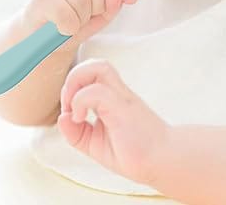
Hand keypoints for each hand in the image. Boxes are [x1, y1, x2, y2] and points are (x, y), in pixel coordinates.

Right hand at [20, 0, 136, 44]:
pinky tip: (60, 27)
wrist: (39, 40)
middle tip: (84, 17)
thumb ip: (111, 6)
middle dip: (97, 6)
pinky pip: (66, 14)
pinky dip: (67, 27)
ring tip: (71, 22)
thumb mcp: (98, 17)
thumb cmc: (71, 23)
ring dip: (80, 19)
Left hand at [57, 58, 172, 186]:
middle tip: (68, 103)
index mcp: (111, 96)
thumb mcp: (95, 144)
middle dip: (73, 77)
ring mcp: (121, 97)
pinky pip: (98, 91)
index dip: (72, 86)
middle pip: (95, 63)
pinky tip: (80, 118)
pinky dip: (80, 100)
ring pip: (99, 66)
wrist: (164, 163)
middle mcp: (117, 92)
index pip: (90, 73)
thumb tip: (61, 117)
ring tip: (73, 104)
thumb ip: (76, 133)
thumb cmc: (133, 153)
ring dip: (77, 80)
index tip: (69, 111)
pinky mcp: (123, 107)